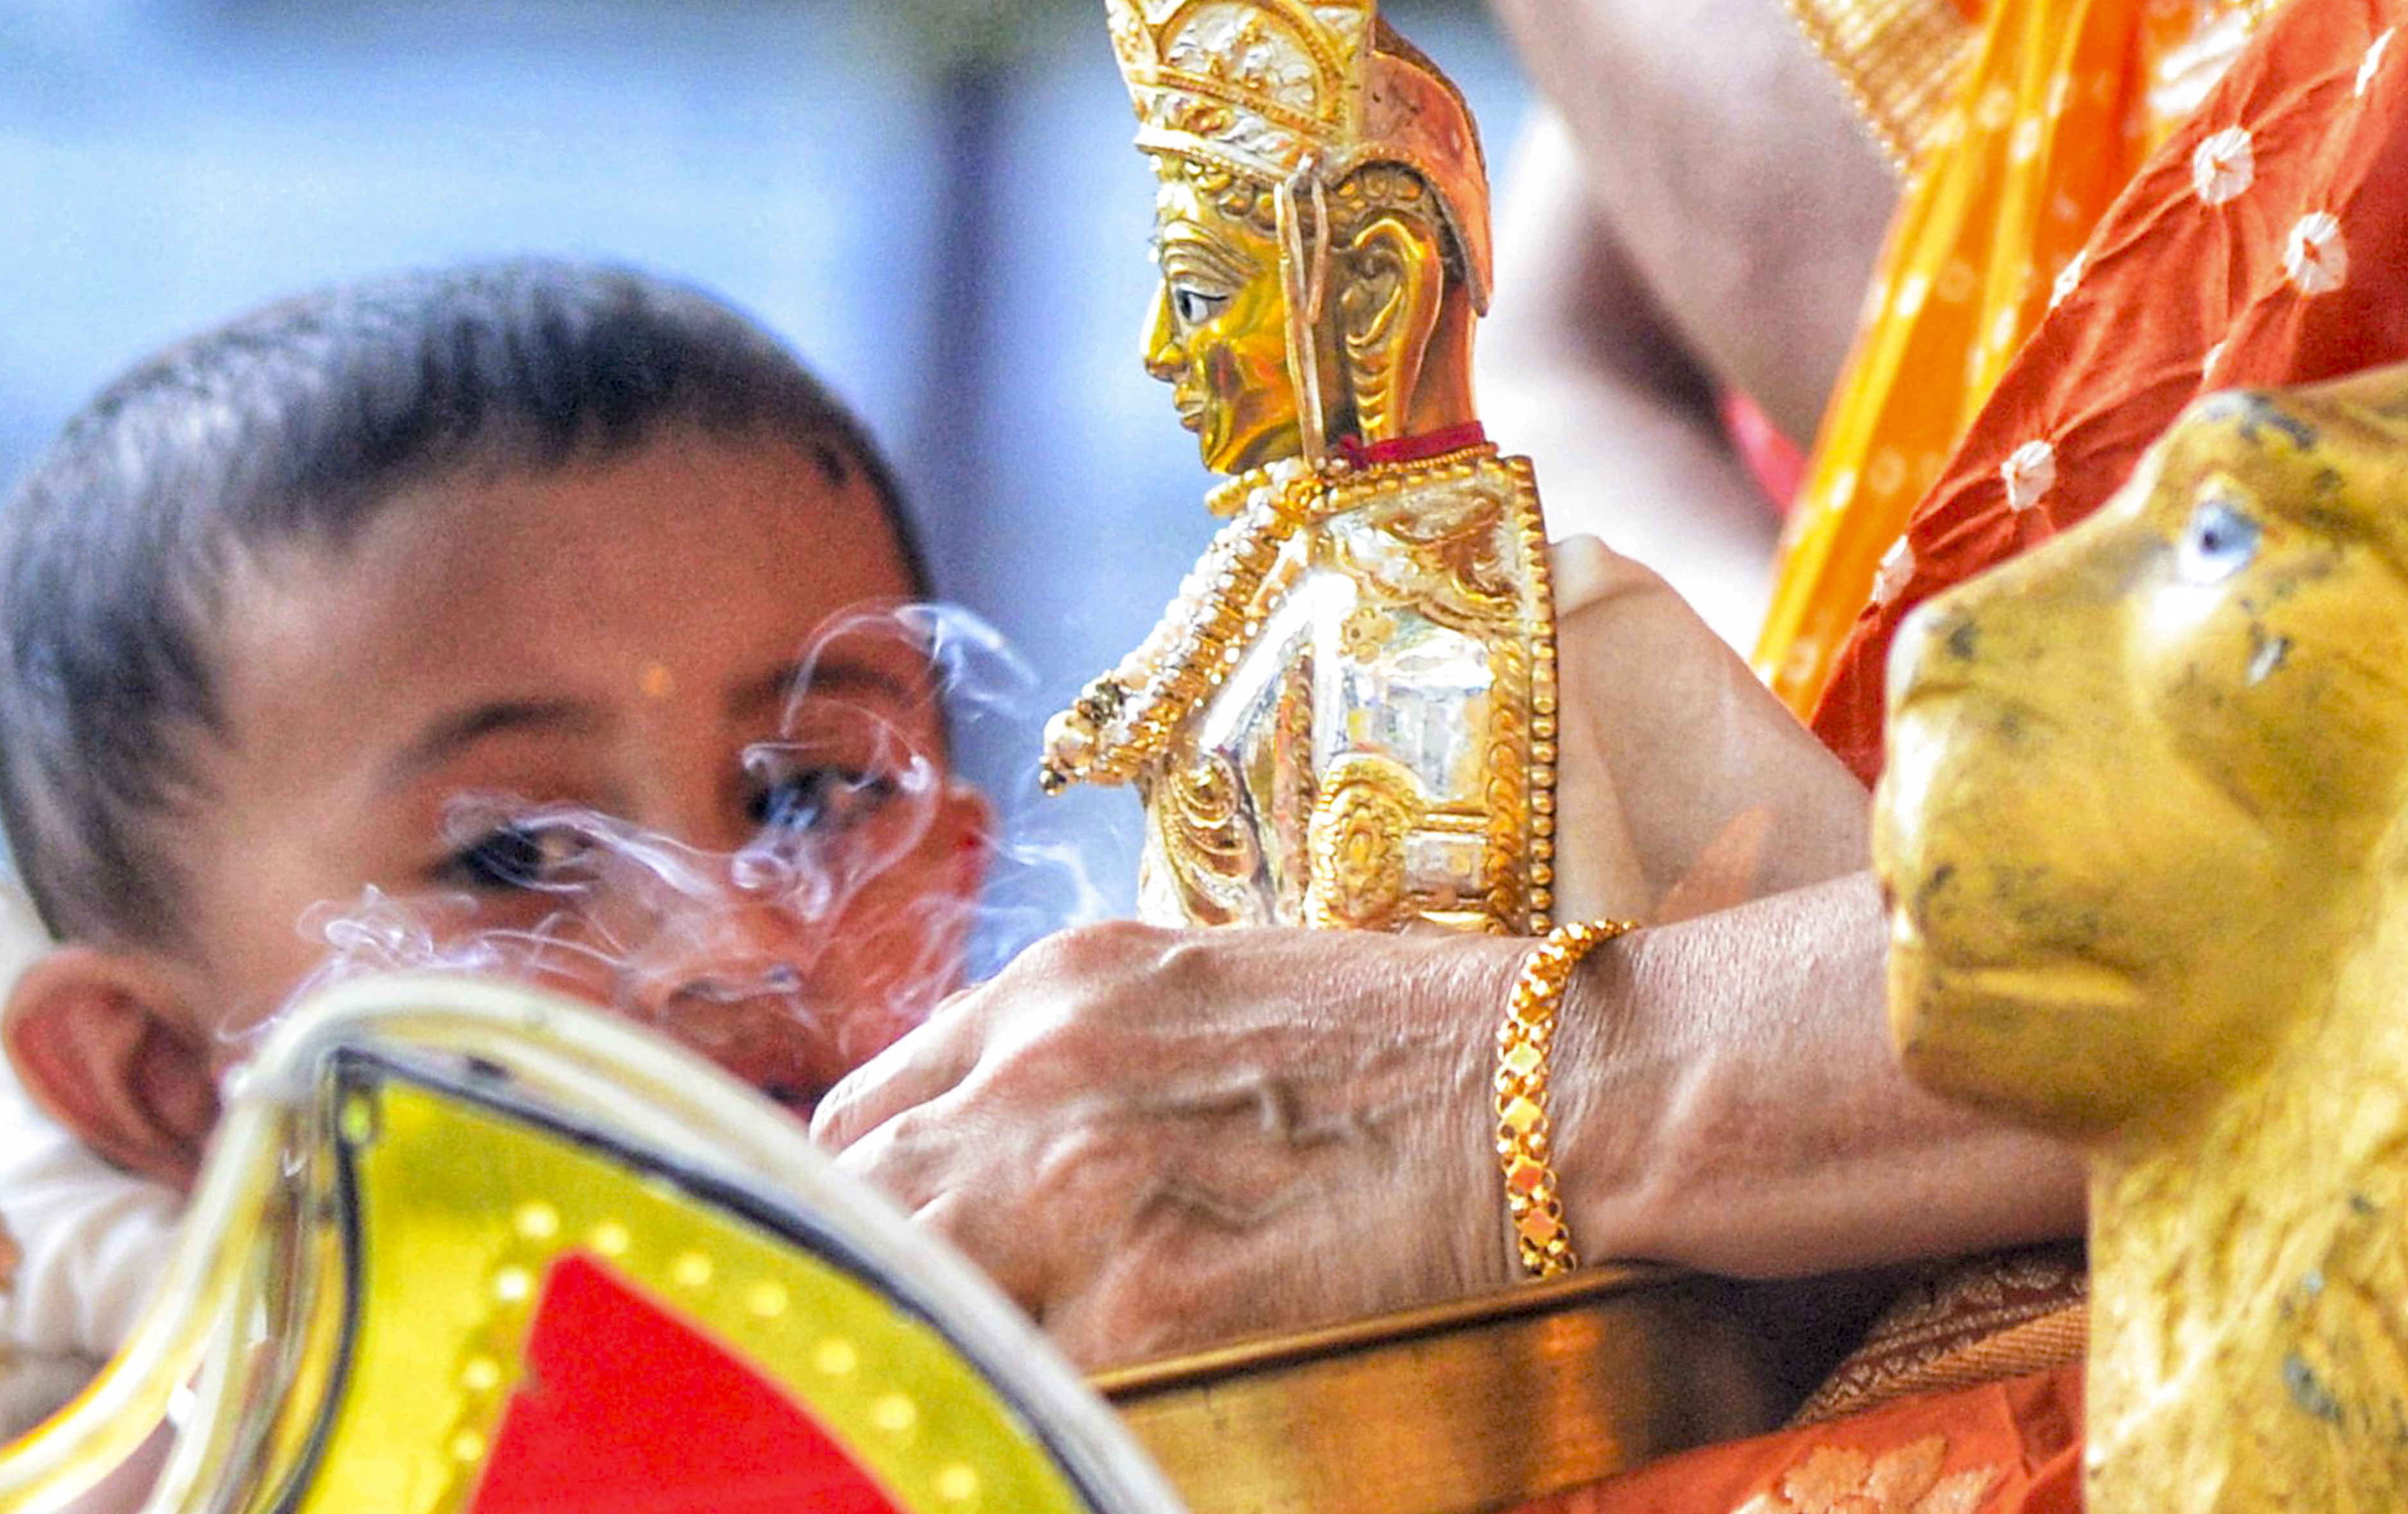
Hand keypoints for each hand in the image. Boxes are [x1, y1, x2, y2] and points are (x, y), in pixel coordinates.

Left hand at [814, 921, 1522, 1367]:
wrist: (1553, 1089)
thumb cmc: (1410, 1051)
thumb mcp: (1207, 999)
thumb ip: (1089, 1066)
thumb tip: (1008, 1164)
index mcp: (1056, 988)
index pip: (864, 1115)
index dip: (860, 1205)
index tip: (879, 1262)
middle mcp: (1038, 1071)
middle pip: (854, 1198)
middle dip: (866, 1273)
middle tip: (908, 1341)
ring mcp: (1076, 1191)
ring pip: (903, 1290)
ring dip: (929, 1337)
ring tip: (963, 1389)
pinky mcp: (1144, 1312)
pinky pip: (1016, 1382)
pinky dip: (1019, 1403)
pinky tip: (1049, 1420)